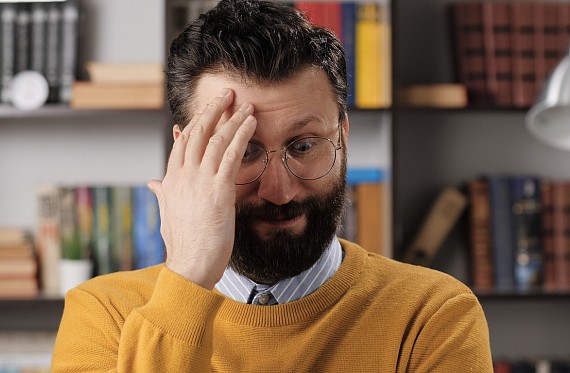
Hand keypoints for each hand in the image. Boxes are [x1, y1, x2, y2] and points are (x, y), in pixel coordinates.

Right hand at [148, 88, 256, 288]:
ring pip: (215, 140)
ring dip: (232, 119)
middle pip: (197, 133)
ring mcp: (199, 181)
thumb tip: (153, 181)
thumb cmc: (184, 244)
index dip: (196, 123)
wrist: (190, 265)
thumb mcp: (168, 214)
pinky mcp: (218, 190)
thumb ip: (163, 194)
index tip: (207, 109)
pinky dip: (241, 136)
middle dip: (213, 110)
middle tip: (227, 93)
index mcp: (171, 181)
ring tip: (245, 105)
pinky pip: (230, 155)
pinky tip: (251, 124)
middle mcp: (182, 176)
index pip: (182, 143)